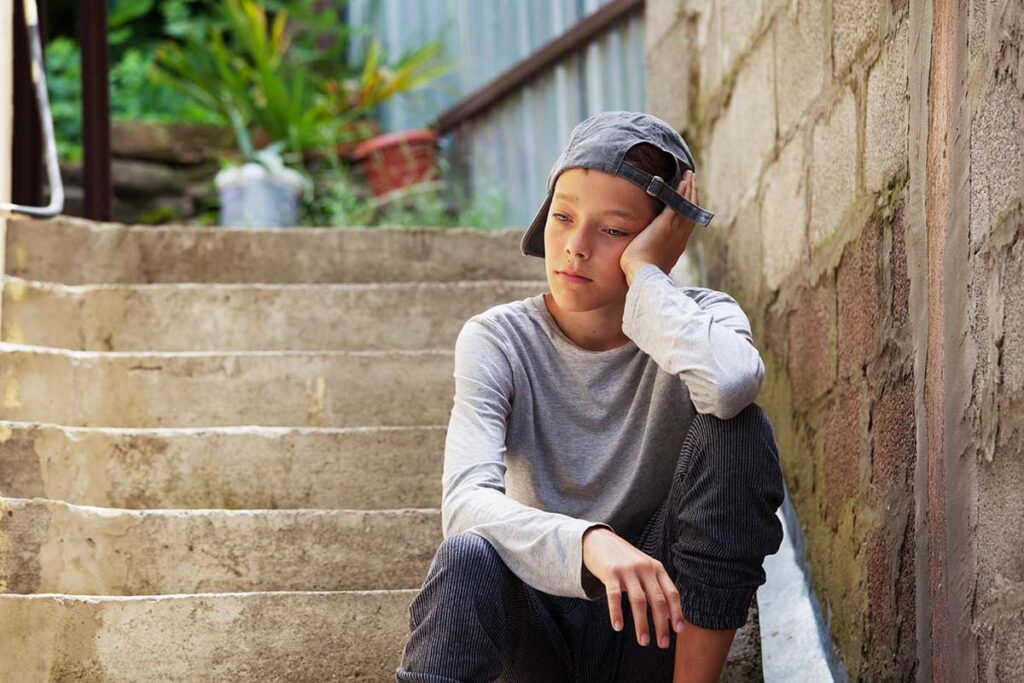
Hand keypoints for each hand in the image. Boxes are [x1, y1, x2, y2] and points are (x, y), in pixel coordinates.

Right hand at [582, 526, 684, 649]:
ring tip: (643, 641)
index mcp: (656, 568)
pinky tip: (618, 627)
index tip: (678, 631)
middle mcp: (645, 568)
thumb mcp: (645, 568)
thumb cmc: (624, 560)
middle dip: (661, 624)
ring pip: (639, 601)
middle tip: (663, 644)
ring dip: (642, 624)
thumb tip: (671, 616)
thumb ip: (657, 588)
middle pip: (657, 600)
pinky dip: (616, 613)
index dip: (677, 612)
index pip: (672, 593)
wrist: (599, 540)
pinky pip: (614, 596)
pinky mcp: (610, 572)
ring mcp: (627, 570)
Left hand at [620, 170, 699, 283]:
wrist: (642, 275)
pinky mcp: (665, 224)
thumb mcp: (652, 262)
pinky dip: (681, 192)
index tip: (690, 197)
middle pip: (691, 210)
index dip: (690, 208)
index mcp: (678, 245)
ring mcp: (674, 230)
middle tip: (693, 180)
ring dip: (689, 188)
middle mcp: (680, 236)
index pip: (687, 222)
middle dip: (693, 194)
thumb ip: (653, 254)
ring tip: (690, 175)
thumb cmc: (642, 272)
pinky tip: (683, 181)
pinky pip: (677, 204)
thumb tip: (647, 255)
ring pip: (687, 205)